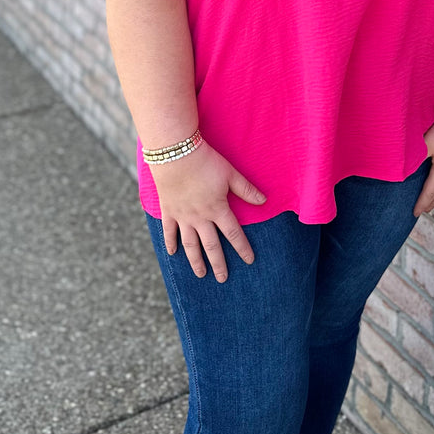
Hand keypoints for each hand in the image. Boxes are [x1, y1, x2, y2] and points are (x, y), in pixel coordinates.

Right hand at [152, 140, 265, 281]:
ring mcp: (183, 216)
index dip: (243, 248)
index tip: (249, 260)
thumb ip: (246, 190)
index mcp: (217, 209)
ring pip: (190, 244)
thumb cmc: (205, 162)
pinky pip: (169, 231)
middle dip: (218, 263)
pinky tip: (172, 253)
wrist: (176, 155)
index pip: (233, 234)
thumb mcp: (230, 174)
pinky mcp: (169, 211)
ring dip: (195, 260)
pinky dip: (171, 243)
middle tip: (223, 279)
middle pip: (211, 245)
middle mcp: (200, 218)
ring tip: (201, 274)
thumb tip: (264, 201)